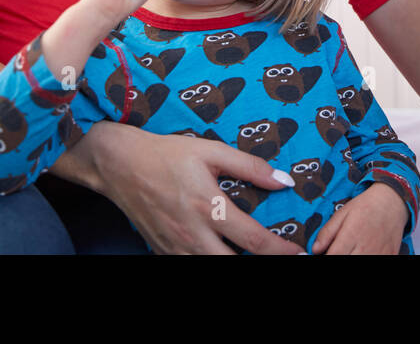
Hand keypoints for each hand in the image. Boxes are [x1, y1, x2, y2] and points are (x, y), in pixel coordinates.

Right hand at [87, 123, 303, 254]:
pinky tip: (221, 252)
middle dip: (260, 263)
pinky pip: (191, 265)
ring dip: (235, 263)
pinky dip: (209, 262)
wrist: (119, 165)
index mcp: (208, 206)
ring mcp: (176, 247)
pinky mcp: (163, 252)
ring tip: (253, 256)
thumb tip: (284, 181)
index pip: (253, 239)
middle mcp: (192, 233)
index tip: (300, 253)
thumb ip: (250, 167)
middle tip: (281, 258)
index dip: (281, 250)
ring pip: (212, 268)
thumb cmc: (167, 154)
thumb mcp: (211, 151)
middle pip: (233, 263)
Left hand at [310, 183, 408, 254]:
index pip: (333, 256)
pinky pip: (376, 262)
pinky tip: (363, 250)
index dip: (326, 256)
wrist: (392, 202)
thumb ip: (327, 232)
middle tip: (339, 250)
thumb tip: (315, 249)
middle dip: (340, 256)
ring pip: (360, 265)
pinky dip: (367, 258)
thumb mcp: (342, 213)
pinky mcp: (390, 256)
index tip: (325, 253)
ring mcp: (379, 254)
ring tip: (351, 249)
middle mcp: (365, 247)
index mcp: (351, 235)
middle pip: (345, 261)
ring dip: (352, 258)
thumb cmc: (365, 206)